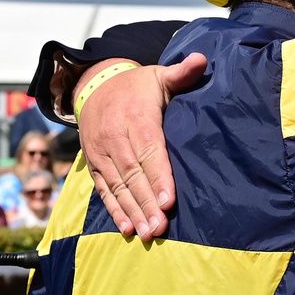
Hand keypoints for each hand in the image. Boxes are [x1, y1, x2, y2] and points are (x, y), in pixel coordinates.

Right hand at [76, 54, 207, 237]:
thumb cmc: (137, 87)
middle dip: (146, 203)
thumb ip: (180, 73)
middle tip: (160, 228)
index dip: (159, 176)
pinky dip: (114, 210)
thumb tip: (201, 60)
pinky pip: (104, 189)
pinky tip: (127, 228)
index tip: (169, 200)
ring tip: (147, 234)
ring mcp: (102, 153)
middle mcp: (115, 138)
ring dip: (132, 212)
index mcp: (136, 118)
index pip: (149, 151)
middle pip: (133, 175)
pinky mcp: (94, 164)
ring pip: (118, 186)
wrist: (95, 87)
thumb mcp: (158, 76)